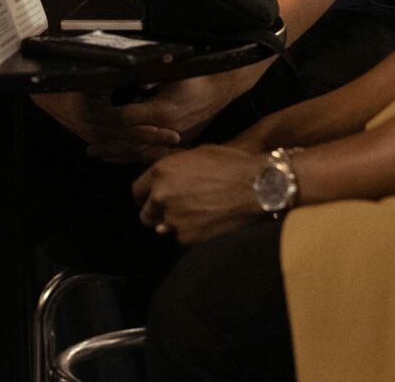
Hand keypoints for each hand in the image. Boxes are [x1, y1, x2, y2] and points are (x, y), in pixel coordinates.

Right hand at [31, 91, 182, 164]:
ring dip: (145, 149)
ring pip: (122, 149)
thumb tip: (145, 76)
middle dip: (153, 143)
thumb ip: (117, 78)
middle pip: (128, 142)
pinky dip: (133, 151)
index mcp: (91, 111)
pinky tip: (149, 151)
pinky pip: (115, 150)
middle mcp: (90, 128)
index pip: (127, 126)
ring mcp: (90, 137)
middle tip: (176, 140)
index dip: (149, 130)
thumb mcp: (93, 76)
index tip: (168, 130)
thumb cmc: (70, 79)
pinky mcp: (92, 139)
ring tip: (167, 147)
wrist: (45, 92)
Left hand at [92, 65, 264, 159]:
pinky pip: (155, 155)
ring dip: (120, 155)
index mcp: (163, 110)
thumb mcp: (174, 70)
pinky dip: (137, 158)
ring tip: (102, 156)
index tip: (91, 120)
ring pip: (142, 153)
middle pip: (131, 143)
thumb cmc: (199, 76)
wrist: (224, 86)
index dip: (106, 121)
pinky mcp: (181, 142)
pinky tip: (126, 158)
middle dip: (109, 146)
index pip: (126, 120)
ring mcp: (175, 138)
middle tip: (89, 149)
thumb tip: (137, 80)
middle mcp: (167, 130)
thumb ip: (153, 76)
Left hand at [133, 145, 266, 244]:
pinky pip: (181, 240)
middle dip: (157, 214)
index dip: (146, 196)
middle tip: (176, 211)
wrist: (259, 186)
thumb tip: (164, 182)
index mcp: (160, 172)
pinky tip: (208, 225)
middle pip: (145, 214)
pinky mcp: (187, 238)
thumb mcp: (197, 155)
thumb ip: (174, 170)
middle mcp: (160, 196)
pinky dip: (191, 236)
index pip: (136, 192)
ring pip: (162, 229)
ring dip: (173, 226)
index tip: (154, 200)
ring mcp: (172, 219)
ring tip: (196, 217)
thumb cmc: (231, 165)